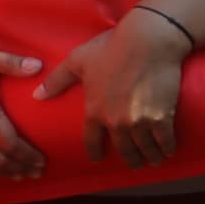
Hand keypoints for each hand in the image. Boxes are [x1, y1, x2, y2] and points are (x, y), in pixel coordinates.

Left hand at [36, 10, 191, 168]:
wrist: (148, 40)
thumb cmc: (111, 47)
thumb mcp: (78, 61)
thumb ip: (57, 80)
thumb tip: (37, 95)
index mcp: (94, 111)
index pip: (91, 142)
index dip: (95, 153)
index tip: (99, 158)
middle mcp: (115, 122)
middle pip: (124, 151)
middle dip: (130, 159)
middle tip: (134, 163)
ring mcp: (139, 122)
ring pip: (145, 150)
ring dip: (150, 158)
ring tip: (154, 159)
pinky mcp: (161, 117)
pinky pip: (164, 141)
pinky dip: (166, 148)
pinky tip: (168, 151)